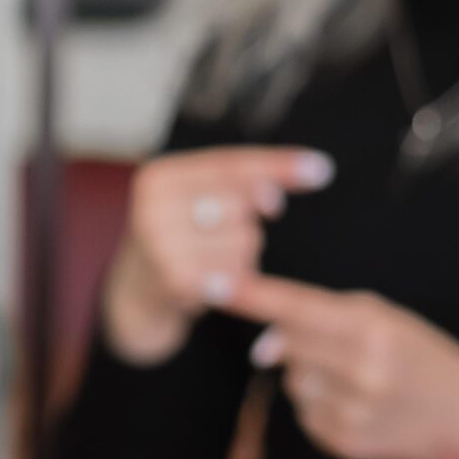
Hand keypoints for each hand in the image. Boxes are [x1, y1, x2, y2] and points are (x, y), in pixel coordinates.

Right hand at [103, 146, 333, 361]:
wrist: (136, 294)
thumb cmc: (178, 237)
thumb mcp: (197, 199)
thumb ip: (239, 186)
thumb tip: (282, 192)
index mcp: (158, 177)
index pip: (229, 165)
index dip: (277, 165)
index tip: (323, 169)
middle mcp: (152, 208)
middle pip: (241, 205)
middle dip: (244, 221)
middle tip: (211, 236)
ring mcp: (161, 247)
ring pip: (244, 240)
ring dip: (240, 254)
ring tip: (207, 261)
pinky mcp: (177, 282)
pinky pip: (238, 274)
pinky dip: (235, 278)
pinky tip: (209, 282)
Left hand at [223, 275, 458, 458]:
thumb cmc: (418, 354)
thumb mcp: (383, 318)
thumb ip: (321, 318)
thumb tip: (263, 348)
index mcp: (372, 329)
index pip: (298, 308)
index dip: (252, 296)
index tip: (212, 286)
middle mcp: (361, 371)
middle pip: (286, 346)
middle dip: (294, 341)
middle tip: (333, 344)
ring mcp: (352, 412)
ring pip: (293, 382)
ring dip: (311, 375)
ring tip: (356, 380)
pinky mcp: (343, 445)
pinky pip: (305, 414)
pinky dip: (321, 406)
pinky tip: (358, 406)